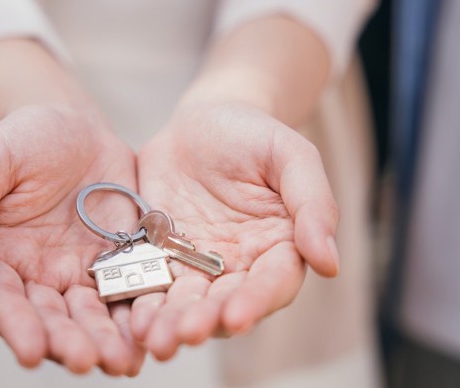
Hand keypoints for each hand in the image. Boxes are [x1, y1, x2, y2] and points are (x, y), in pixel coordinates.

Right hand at [0, 105, 144, 374]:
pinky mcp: (122, 260)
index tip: (30, 353)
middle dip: (68, 342)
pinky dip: (140, 313)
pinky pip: (132, 290)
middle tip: (85, 361)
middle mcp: (40, 275)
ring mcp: (83, 271)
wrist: (74, 126)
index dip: (16, 328)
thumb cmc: (22, 141)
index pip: (3, 302)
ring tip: (123, 361)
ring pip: (94, 314)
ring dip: (107, 340)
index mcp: (0, 258)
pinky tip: (151, 331)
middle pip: (53, 319)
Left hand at [131, 102, 339, 359]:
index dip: (255, 302)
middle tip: (182, 334)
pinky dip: (141, 301)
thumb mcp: (291, 155)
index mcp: (279, 246)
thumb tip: (329, 263)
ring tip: (152, 337)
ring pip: (185, 302)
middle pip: (224, 302)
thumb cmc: (254, 134)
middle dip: (204, 321)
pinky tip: (130, 316)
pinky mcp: (160, 255)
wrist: (203, 121)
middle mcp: (239, 264)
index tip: (235, 317)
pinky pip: (151, 282)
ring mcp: (197, 263)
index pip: (273, 283)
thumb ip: (313, 203)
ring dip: (169, 323)